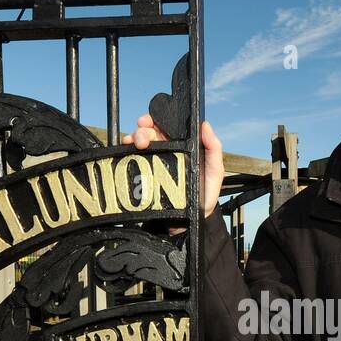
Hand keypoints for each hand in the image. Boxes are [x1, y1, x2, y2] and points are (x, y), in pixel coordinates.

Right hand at [121, 115, 222, 235]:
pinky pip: (131, 159)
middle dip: (142, 129)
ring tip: (136, 144)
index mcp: (180, 146)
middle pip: (148, 132)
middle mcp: (165, 150)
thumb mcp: (215, 171)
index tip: (150, 121)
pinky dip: (126, 151)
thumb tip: (206, 126)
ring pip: (138, 142)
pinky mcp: (143, 174)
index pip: (165, 126)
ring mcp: (152, 162)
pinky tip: (128, 150)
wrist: (190, 220)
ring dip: (134, 137)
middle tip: (144, 138)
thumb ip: (213, 149)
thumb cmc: (204, 195)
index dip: (155, 119)